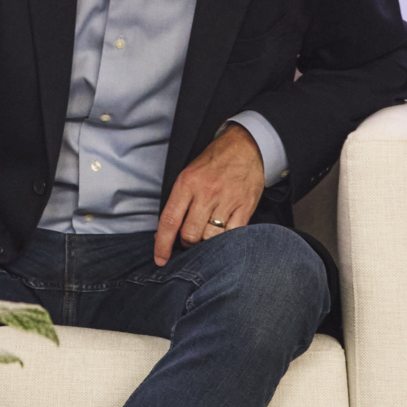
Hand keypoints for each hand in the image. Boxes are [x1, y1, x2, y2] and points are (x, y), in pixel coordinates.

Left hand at [154, 120, 266, 264]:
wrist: (245, 146)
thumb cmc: (213, 162)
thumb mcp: (189, 174)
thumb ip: (178, 203)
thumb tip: (163, 234)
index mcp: (187, 183)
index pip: (169, 221)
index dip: (162, 244)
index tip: (160, 260)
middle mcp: (206, 192)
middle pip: (190, 234)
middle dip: (187, 243)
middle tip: (190, 240)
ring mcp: (227, 200)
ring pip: (210, 238)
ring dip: (206, 243)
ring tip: (207, 235)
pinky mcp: (245, 206)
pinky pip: (232, 235)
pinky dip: (226, 240)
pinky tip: (223, 235)